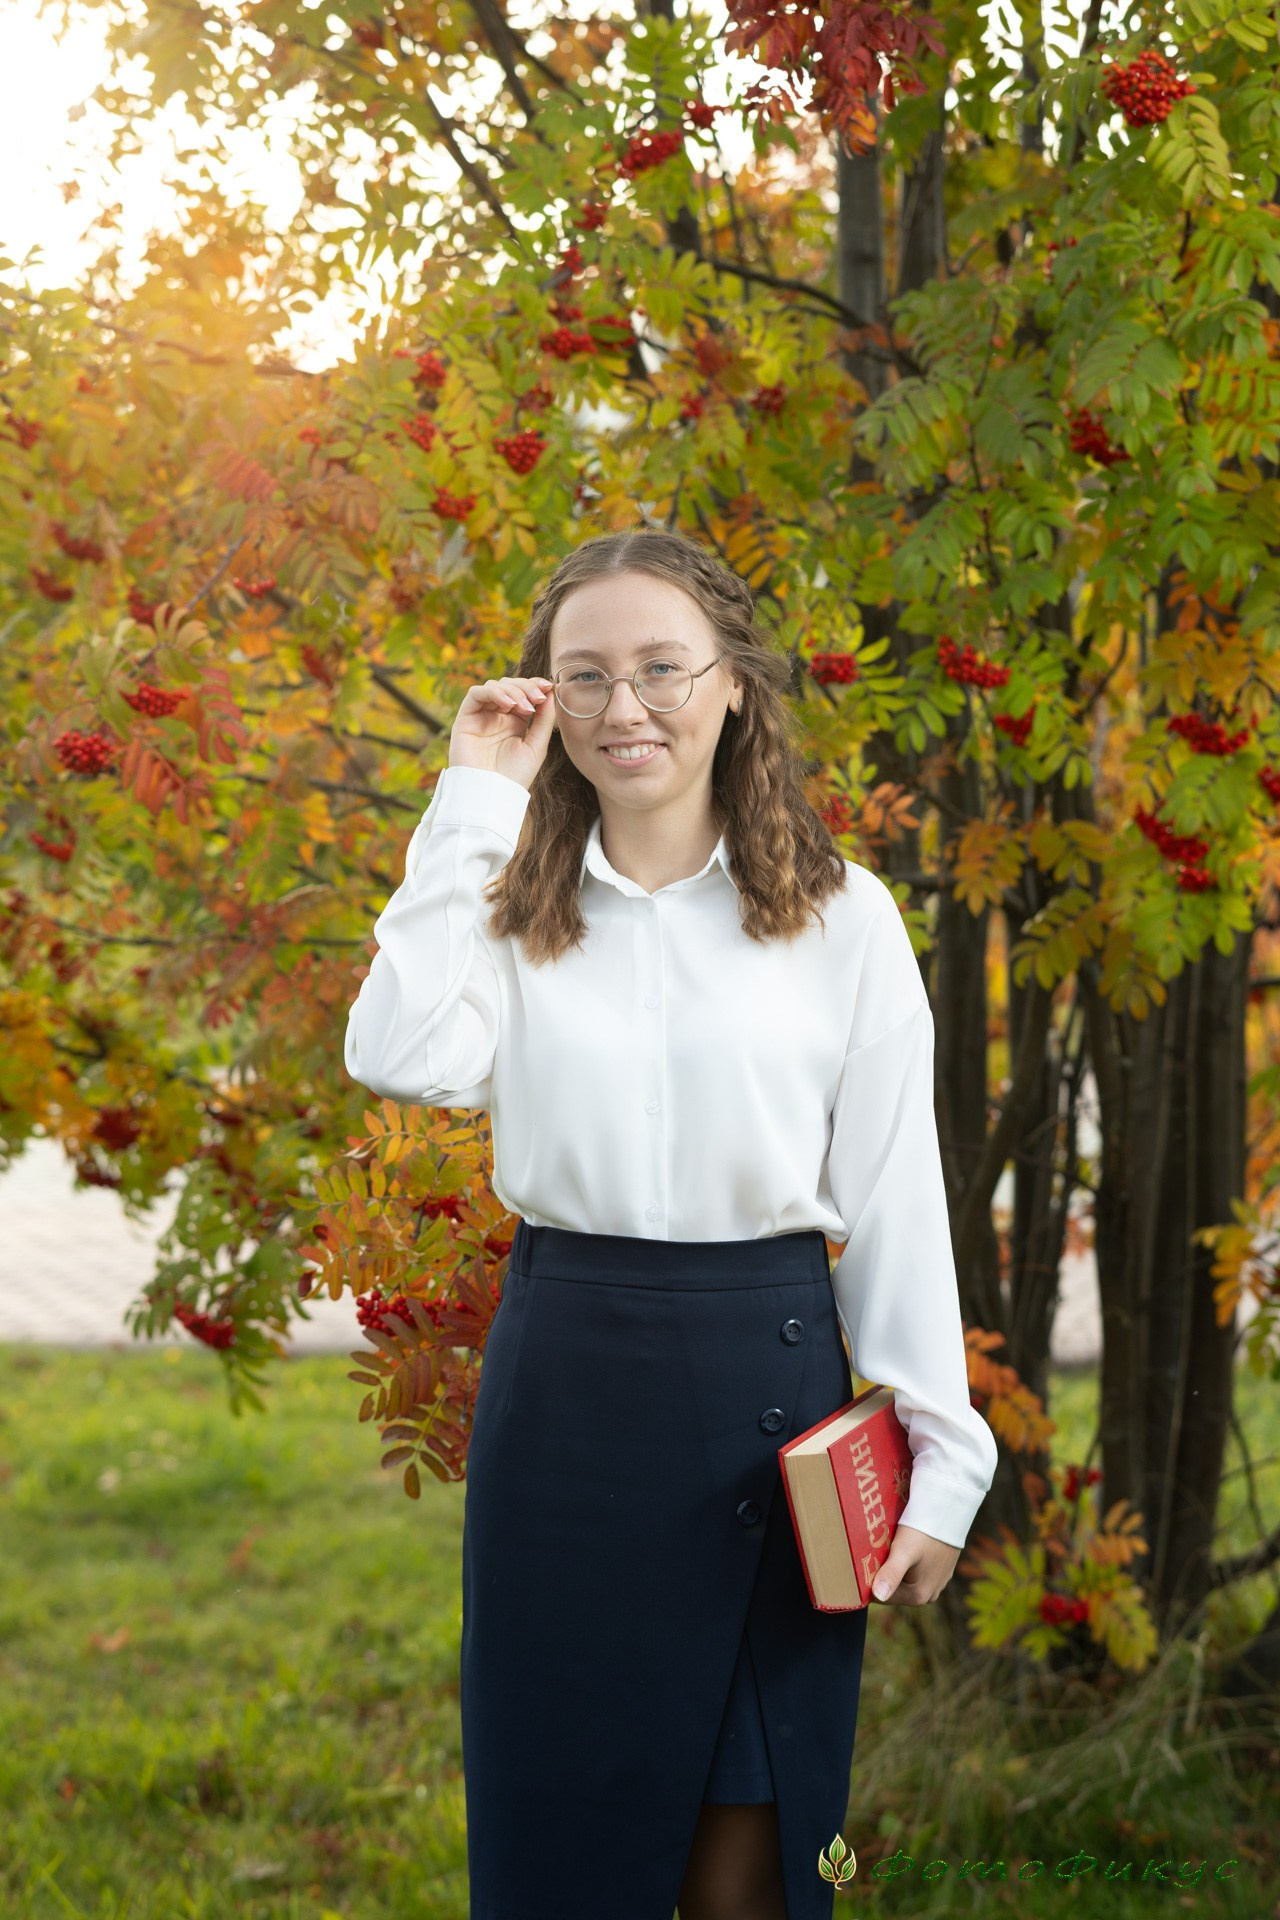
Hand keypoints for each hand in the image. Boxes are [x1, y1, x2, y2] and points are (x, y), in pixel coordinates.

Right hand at [449, 674, 557, 790]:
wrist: (492, 794)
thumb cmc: (515, 776)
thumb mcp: (536, 745)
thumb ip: (544, 719)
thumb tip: (550, 692)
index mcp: (514, 722)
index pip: (523, 693)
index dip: (534, 685)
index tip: (549, 686)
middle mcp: (496, 716)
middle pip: (510, 686)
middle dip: (526, 686)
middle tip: (538, 697)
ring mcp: (481, 716)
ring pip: (494, 686)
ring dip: (513, 690)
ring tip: (525, 706)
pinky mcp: (465, 719)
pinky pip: (476, 693)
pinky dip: (494, 692)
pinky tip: (508, 705)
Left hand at [869, 1525, 960, 1605]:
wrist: (949, 1512)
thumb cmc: (923, 1533)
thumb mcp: (903, 1551)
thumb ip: (891, 1574)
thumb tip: (878, 1596)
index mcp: (917, 1596)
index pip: (881, 1597)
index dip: (869, 1580)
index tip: (862, 1562)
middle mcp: (929, 1595)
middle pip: (893, 1588)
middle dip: (882, 1573)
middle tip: (874, 1551)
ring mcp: (936, 1584)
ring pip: (904, 1578)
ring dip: (894, 1566)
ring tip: (888, 1546)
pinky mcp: (940, 1571)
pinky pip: (916, 1570)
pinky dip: (907, 1561)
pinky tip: (904, 1545)